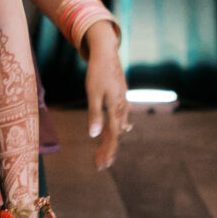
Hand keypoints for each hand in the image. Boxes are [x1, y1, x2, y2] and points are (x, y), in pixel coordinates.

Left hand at [83, 25, 130, 168]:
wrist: (106, 52)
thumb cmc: (97, 72)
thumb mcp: (93, 94)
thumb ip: (94, 114)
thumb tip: (94, 135)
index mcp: (116, 108)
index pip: (113, 136)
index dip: (108, 151)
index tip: (103, 165)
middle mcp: (122, 107)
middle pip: (116, 133)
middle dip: (108, 149)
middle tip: (100, 165)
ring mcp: (123, 101)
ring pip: (119, 125)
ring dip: (111, 139)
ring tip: (105, 153)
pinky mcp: (121, 96)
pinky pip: (121, 116)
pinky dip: (117, 125)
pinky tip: (124, 128)